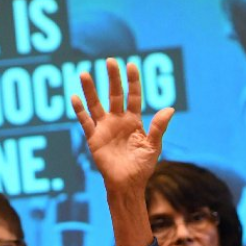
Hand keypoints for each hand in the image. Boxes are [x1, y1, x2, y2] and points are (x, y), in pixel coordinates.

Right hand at [71, 58, 174, 199]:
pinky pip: (85, 121)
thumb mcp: (153, 146)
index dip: (133, 81)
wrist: (128, 185)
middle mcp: (118, 121)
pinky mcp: (94, 138)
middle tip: (110, 60)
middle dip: (113, 78)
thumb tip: (171, 108)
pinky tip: (74, 97)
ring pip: (96, 104)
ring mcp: (105, 128)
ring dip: (90, 90)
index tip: (131, 65)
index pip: (134, 96)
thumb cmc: (142, 167)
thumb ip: (159, 127)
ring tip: (84, 73)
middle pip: (115, 94)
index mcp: (134, 121)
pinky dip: (79, 110)